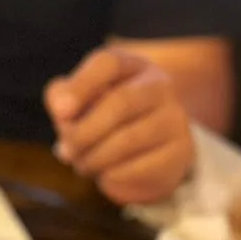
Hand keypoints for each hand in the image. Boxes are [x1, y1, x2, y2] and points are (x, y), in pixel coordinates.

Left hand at [44, 48, 194, 205]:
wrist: (147, 159)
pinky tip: (106, 175)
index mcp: (131, 67)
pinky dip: (111, 176)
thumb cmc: (103, 126)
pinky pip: (138, 168)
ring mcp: (174, 118)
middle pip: (120, 102)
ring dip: (94, 159)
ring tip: (83, 165)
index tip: (60, 112)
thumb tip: (60, 107)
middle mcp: (159, 86)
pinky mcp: (180, 151)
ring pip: (127, 139)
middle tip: (67, 152)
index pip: (108, 63)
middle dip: (83, 133)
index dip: (81, 86)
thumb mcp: (79, 107)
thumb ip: (62, 99)